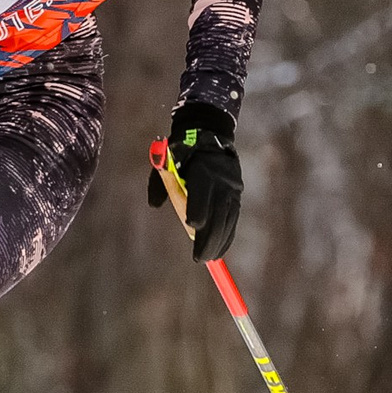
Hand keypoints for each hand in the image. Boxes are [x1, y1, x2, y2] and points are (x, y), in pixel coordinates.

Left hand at [146, 102, 241, 261]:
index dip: (198, 209)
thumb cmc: (181, 152)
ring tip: (209, 258)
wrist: (208, 134)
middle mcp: (221, 178)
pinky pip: (233, 218)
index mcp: (203, 168)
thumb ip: (160, 183)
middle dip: (209, 236)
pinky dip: (227, 235)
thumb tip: (154, 205)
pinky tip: (220, 250)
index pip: (202, 191)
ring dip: (219, 241)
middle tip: (200, 257)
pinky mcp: (236, 194)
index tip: (191, 226)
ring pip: (228, 218)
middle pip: (218, 211)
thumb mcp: (166, 161)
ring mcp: (231, 187)